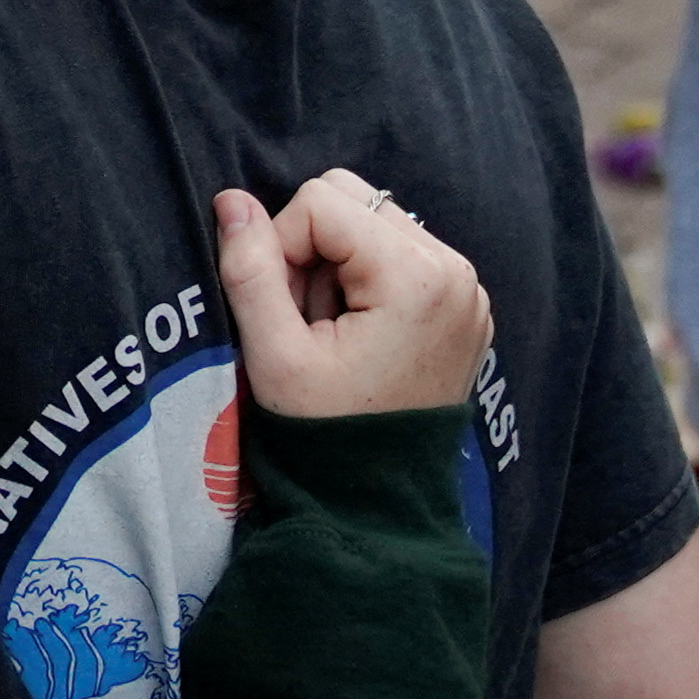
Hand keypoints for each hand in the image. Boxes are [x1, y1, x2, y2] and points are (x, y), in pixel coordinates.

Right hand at [215, 169, 489, 423]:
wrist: (379, 501)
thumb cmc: (325, 433)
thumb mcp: (275, 355)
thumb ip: (250, 269)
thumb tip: (231, 200)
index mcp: (417, 277)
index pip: (320, 201)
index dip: (283, 248)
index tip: (286, 313)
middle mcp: (455, 270)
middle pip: (354, 198)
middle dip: (314, 248)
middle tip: (309, 318)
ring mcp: (467, 287)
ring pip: (374, 220)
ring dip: (338, 263)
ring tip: (334, 329)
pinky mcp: (464, 303)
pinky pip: (402, 251)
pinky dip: (368, 278)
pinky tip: (360, 332)